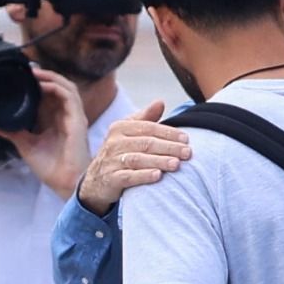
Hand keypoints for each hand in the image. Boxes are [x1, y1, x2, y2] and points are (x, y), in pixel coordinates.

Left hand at [0, 67, 90, 198]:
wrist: (64, 182)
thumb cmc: (51, 168)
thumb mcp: (25, 145)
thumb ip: (11, 132)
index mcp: (55, 121)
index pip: (49, 95)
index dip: (38, 84)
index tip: (22, 77)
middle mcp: (66, 116)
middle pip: (58, 87)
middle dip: (44, 76)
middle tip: (26, 71)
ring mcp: (73, 116)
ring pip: (67, 87)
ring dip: (51, 77)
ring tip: (34, 73)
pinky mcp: (77, 119)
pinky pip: (69, 95)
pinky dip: (56, 86)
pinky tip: (42, 84)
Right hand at [77, 100, 189, 214]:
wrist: (96, 181)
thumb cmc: (119, 154)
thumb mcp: (129, 134)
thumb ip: (145, 119)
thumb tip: (161, 102)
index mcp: (120, 128)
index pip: (148, 128)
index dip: (168, 133)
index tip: (186, 139)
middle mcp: (114, 142)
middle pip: (146, 143)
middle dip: (169, 147)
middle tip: (188, 153)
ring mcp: (111, 161)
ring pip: (138, 159)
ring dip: (159, 161)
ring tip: (176, 164)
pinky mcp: (110, 179)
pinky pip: (128, 177)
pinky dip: (143, 176)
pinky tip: (158, 176)